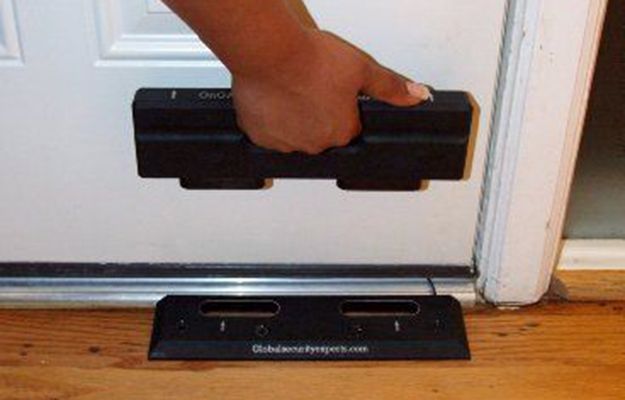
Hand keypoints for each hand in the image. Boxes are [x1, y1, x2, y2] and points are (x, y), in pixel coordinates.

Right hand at [232, 30, 430, 154]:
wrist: (269, 53)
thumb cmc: (311, 60)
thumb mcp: (361, 68)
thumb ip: (389, 86)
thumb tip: (417, 96)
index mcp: (342, 132)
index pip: (349, 127)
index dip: (342, 107)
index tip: (334, 91)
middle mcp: (315, 144)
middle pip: (321, 133)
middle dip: (318, 114)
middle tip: (312, 87)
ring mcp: (286, 143)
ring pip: (294, 134)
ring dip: (295, 119)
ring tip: (293, 90)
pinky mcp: (260, 136)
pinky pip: (269, 133)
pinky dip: (271, 119)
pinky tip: (275, 98)